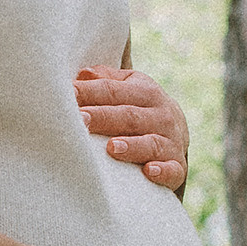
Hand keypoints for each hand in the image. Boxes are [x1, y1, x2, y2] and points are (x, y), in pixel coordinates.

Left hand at [74, 64, 189, 189]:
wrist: (178, 132)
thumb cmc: (140, 108)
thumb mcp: (128, 87)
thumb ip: (105, 80)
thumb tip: (82, 74)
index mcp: (146, 92)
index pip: (113, 91)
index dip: (90, 92)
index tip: (68, 94)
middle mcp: (161, 116)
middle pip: (129, 116)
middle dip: (103, 117)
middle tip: (80, 120)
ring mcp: (171, 142)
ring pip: (150, 143)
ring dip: (131, 146)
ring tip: (111, 147)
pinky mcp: (177, 167)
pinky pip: (172, 170)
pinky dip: (163, 171)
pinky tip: (149, 171)